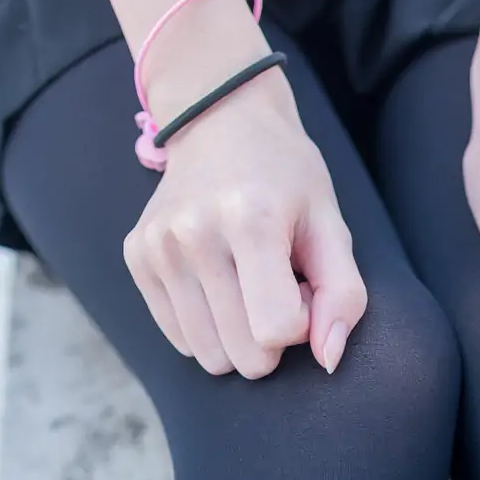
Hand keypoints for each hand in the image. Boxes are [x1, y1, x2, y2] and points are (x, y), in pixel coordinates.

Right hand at [123, 65, 366, 378]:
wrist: (220, 119)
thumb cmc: (285, 176)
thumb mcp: (331, 224)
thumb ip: (343, 294)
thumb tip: (328, 360)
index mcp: (249, 220)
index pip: (276, 331)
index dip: (301, 323)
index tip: (302, 288)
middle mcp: (193, 234)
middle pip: (243, 354)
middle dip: (271, 336)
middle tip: (275, 285)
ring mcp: (158, 247)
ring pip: (209, 356)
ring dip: (238, 335)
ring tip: (246, 283)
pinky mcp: (136, 256)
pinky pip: (180, 339)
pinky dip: (207, 326)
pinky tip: (218, 281)